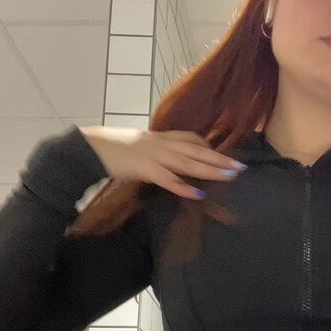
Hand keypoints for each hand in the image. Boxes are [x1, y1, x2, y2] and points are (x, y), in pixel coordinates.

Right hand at [78, 126, 245, 199]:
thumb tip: (164, 159)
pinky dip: (183, 185)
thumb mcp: (138, 144)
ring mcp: (154, 156)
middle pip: (196, 151)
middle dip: (219, 159)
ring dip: (210, 170)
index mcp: (159, 137)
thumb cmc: (112, 148)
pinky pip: (168, 179)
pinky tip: (198, 193)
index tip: (221, 153)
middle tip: (239, 167)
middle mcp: (161, 143)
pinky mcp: (145, 169)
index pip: (189, 138)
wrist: (90, 148)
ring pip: (188, 163)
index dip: (206, 146)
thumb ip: (153, 149)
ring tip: (229, 176)